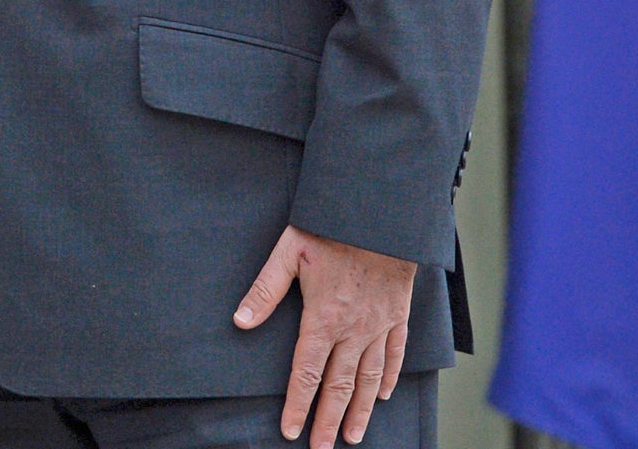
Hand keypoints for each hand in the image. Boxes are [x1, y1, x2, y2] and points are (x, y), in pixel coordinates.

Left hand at [234, 225, 415, 446]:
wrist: (382, 212)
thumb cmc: (332, 226)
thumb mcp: (290, 251)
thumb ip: (265, 289)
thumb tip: (240, 320)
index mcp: (323, 318)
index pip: (306, 373)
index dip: (298, 405)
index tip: (291, 431)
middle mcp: (352, 329)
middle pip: (338, 385)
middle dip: (327, 420)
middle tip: (321, 448)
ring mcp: (378, 324)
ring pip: (368, 378)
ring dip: (359, 410)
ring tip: (351, 435)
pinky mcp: (398, 314)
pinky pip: (394, 353)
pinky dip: (388, 377)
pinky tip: (382, 395)